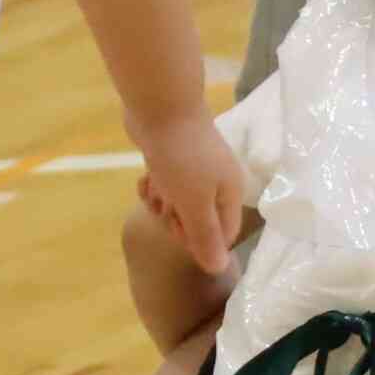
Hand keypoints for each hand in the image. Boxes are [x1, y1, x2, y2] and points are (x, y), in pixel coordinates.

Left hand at [133, 112, 243, 275]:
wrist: (160, 105)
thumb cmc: (181, 157)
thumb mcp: (194, 203)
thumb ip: (205, 237)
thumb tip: (219, 269)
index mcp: (230, 192)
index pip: (223, 235)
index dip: (200, 241)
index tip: (178, 229)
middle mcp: (217, 182)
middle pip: (199, 221)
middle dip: (176, 220)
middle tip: (164, 206)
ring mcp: (195, 168)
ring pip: (178, 203)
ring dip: (161, 203)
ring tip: (152, 188)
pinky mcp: (173, 158)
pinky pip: (166, 184)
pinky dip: (154, 185)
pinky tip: (145, 178)